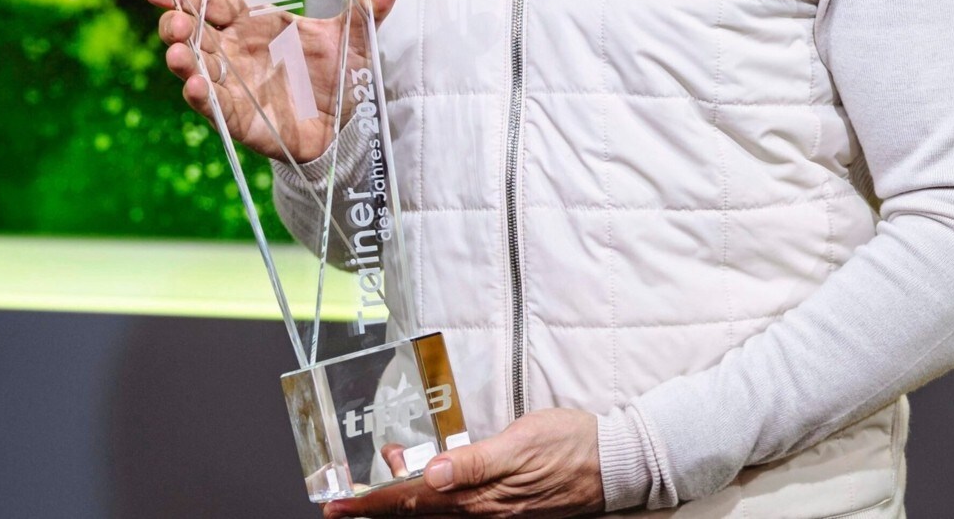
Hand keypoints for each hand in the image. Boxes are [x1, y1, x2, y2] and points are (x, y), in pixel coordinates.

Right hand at [142, 0, 402, 163]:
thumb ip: (369, 8)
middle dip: (180, 28)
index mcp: (256, 25)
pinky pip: (220, 110)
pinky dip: (206, 100)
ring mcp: (237, 88)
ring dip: (186, 64)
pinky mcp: (244, 122)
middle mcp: (238, 54)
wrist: (349, 127)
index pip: (216, 4)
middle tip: (171, 23)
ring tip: (176, 55)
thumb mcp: (357, 39)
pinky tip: (196, 89)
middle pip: (199, 36)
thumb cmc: (340, 74)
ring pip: (201, 72)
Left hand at [323, 408, 603, 517]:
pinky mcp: (505, 505)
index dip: (371, 504)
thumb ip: (476, 460)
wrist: (615, 462)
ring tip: (381, 477)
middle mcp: (481, 510)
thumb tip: (432, 472)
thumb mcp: (523, 443)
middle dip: (375, 507)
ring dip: (403, 497)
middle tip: (341, 503)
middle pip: (415, 512)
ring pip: (434, 510)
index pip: (412, 501)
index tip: (338, 506)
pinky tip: (431, 476)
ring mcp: (494, 510)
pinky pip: (456, 505)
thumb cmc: (572, 445)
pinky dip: (433, 494)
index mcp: (479, 495)